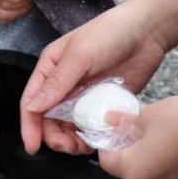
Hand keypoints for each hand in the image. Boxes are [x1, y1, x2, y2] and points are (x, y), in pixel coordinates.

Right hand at [20, 0, 167, 155]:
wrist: (148, 31)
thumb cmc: (111, 32)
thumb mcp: (80, 55)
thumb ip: (57, 82)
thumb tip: (32, 107)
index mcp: (50, 68)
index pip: (31, 101)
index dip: (29, 126)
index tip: (32, 147)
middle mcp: (64, 83)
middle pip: (48, 119)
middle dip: (54, 137)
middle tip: (70, 147)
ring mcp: (83, 94)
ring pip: (69, 126)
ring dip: (72, 140)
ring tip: (85, 146)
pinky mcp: (102, 102)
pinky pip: (91, 124)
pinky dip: (91, 135)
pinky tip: (99, 139)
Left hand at [97, 95, 177, 178]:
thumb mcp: (148, 114)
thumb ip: (125, 121)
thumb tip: (109, 120)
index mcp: (134, 171)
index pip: (106, 160)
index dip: (105, 140)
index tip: (110, 124)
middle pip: (126, 166)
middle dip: (126, 144)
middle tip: (130, 121)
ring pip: (147, 167)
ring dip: (144, 149)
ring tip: (151, 125)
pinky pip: (165, 169)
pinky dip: (162, 155)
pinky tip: (169, 135)